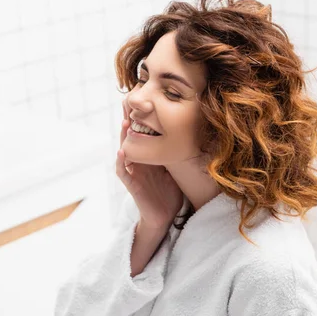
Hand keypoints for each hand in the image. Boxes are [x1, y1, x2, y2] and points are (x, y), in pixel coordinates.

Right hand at [116, 98, 183, 228]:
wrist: (165, 214)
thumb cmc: (170, 190)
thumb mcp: (175, 165)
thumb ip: (177, 150)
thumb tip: (194, 131)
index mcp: (147, 154)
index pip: (141, 131)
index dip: (141, 117)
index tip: (145, 100)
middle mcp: (137, 160)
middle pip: (130, 136)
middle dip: (128, 120)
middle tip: (129, 103)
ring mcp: (132, 171)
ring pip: (124, 149)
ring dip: (123, 137)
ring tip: (125, 122)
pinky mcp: (130, 184)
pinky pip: (123, 171)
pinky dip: (122, 161)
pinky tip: (123, 151)